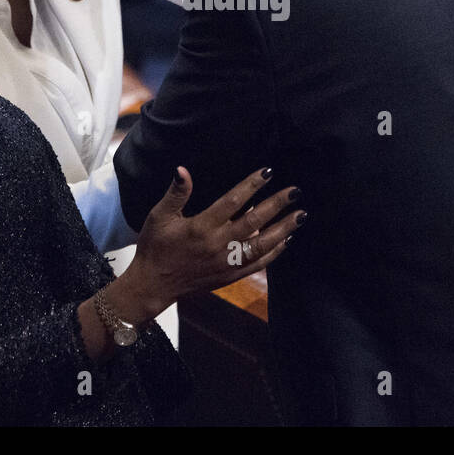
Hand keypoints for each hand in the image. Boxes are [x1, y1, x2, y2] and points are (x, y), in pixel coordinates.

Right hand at [125, 166, 303, 313]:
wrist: (153, 285)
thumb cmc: (155, 246)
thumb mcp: (159, 216)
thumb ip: (175, 193)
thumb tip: (183, 169)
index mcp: (201, 227)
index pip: (232, 201)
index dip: (252, 185)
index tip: (268, 172)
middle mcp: (217, 245)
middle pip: (254, 222)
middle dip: (276, 205)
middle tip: (296, 192)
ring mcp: (226, 262)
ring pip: (261, 245)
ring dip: (283, 229)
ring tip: (300, 215)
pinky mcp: (229, 276)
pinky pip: (257, 264)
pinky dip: (273, 253)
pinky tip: (286, 240)